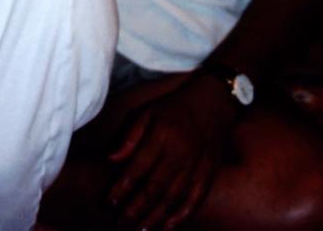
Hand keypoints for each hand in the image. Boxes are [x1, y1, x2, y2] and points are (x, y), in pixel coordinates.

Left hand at [108, 73, 238, 230]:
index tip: (110, 202)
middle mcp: (180, 153)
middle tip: (121, 223)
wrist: (212, 104)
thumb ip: (130, 136)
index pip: (138, 167)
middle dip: (136, 208)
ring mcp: (196, 166)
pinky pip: (195, 200)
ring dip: (155, 217)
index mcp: (162, 135)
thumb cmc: (173, 108)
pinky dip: (181, 216)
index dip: (123, 187)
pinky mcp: (209, 174)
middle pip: (155, 187)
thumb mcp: (148, 112)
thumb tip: (111, 159)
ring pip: (173, 198)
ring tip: (140, 230)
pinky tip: (168, 228)